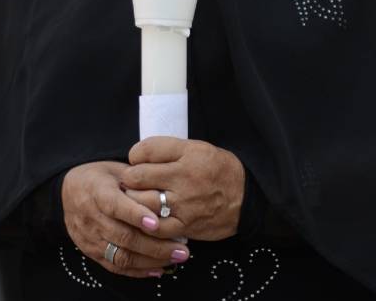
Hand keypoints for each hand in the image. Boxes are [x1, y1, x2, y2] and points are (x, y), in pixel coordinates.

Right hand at [61, 161, 188, 278]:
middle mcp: (91, 217)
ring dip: (151, 259)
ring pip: (121, 255)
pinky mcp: (91, 252)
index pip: (115, 205)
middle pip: (123, 236)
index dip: (135, 215)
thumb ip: (140, 180)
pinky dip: (138, 270)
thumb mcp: (117, 169)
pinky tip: (159, 269)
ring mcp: (90, 238)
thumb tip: (167, 193)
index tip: (156, 223)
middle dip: (154, 245)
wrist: (69, 191)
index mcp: (97, 191)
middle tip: (181, 247)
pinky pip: (115, 266)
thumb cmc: (102, 178)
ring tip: (176, 257)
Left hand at [122, 137, 244, 242]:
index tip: (138, 161)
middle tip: (132, 182)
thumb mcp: (199, 148)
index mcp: (189, 153)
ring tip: (136, 199)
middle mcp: (185, 177)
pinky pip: (153, 227)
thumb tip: (137, 156)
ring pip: (140, 202)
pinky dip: (145, 223)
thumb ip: (169, 150)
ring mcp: (184, 204)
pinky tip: (146, 217)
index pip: (146, 149)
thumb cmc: (220, 171)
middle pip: (137, 177)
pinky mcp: (184, 226)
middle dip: (129, 179)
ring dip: (133, 201)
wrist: (246, 199)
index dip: (135, 155)